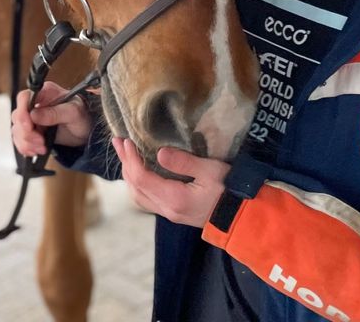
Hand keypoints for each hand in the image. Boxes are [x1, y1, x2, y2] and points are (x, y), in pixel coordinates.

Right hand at [11, 82, 92, 155]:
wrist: (87, 130)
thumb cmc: (83, 115)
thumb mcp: (73, 113)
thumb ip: (55, 113)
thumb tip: (34, 115)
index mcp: (45, 93)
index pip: (24, 97)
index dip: (23, 112)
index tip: (29, 126)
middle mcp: (35, 104)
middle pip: (18, 116)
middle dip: (27, 132)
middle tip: (41, 141)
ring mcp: (32, 118)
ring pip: (17, 130)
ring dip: (27, 142)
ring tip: (42, 148)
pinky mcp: (32, 131)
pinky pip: (20, 140)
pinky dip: (26, 148)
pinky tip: (36, 151)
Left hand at [112, 138, 229, 227]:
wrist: (241, 218)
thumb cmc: (229, 191)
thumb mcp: (211, 171)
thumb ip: (184, 162)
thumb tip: (159, 153)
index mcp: (174, 198)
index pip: (142, 178)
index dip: (131, 159)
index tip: (126, 141)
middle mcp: (167, 209)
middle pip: (135, 187)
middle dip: (125, 163)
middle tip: (118, 142)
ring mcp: (169, 213)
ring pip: (138, 195)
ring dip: (129, 174)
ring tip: (125, 154)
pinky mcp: (173, 213)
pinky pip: (146, 199)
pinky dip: (137, 183)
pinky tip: (139, 171)